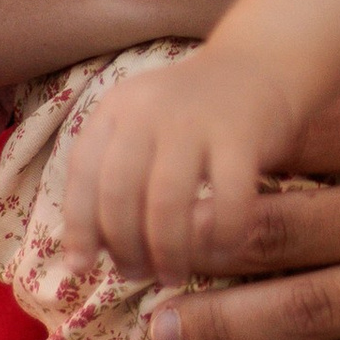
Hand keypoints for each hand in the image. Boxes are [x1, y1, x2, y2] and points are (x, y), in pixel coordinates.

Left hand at [60, 43, 301, 283]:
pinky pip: (227, 198)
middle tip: (138, 275)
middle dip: (124, 246)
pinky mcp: (243, 133)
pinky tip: (223, 251)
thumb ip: (112, 178)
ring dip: (167, 251)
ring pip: (166, 202)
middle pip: (119, 192)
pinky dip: (222, 235)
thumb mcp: (142, 128)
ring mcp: (195, 119)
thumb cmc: (193, 115)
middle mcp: (148, 108)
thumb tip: (79, 259)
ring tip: (174, 274)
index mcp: (117, 107)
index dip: (78, 226)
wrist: (261, 64)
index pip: (83, 173)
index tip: (82, 267)